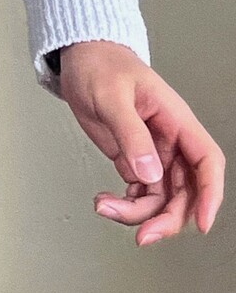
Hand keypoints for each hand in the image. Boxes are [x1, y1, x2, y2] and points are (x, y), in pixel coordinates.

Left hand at [57, 40, 224, 244]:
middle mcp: (169, 140)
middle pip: (185, 190)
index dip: (210, 194)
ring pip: (161, 197)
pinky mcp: (133, 158)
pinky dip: (126, 204)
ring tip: (105, 207)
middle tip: (143, 235)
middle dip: (167, 217)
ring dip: (139, 213)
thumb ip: (130, 133)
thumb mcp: (112, 96)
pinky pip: (140, 192)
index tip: (202, 223)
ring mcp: (152, 152)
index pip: (207, 161)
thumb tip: (148, 173)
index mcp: (176, 120)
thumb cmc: (101, 66)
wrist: (81, 58)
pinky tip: (106, 201)